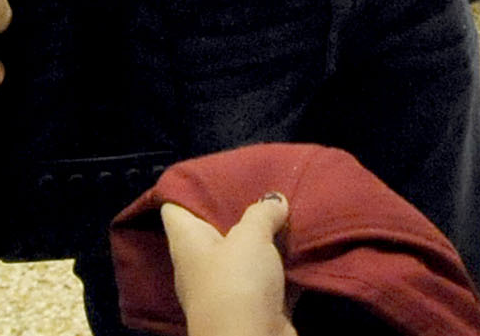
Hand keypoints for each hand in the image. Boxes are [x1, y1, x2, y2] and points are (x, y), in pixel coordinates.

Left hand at [163, 196, 294, 335]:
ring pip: (249, 255)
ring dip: (267, 237)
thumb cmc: (237, 284)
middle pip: (216, 230)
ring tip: (288, 206)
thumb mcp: (249, 237)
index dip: (188, 188)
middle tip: (263, 183)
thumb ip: (261, 213)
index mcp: (188, 245)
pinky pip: (273, 278)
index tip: (212, 171)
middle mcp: (203, 267)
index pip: (174, 209)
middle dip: (239, 208)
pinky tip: (305, 244)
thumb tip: (274, 201)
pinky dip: (287, 265)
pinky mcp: (258, 307)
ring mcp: (231, 290)